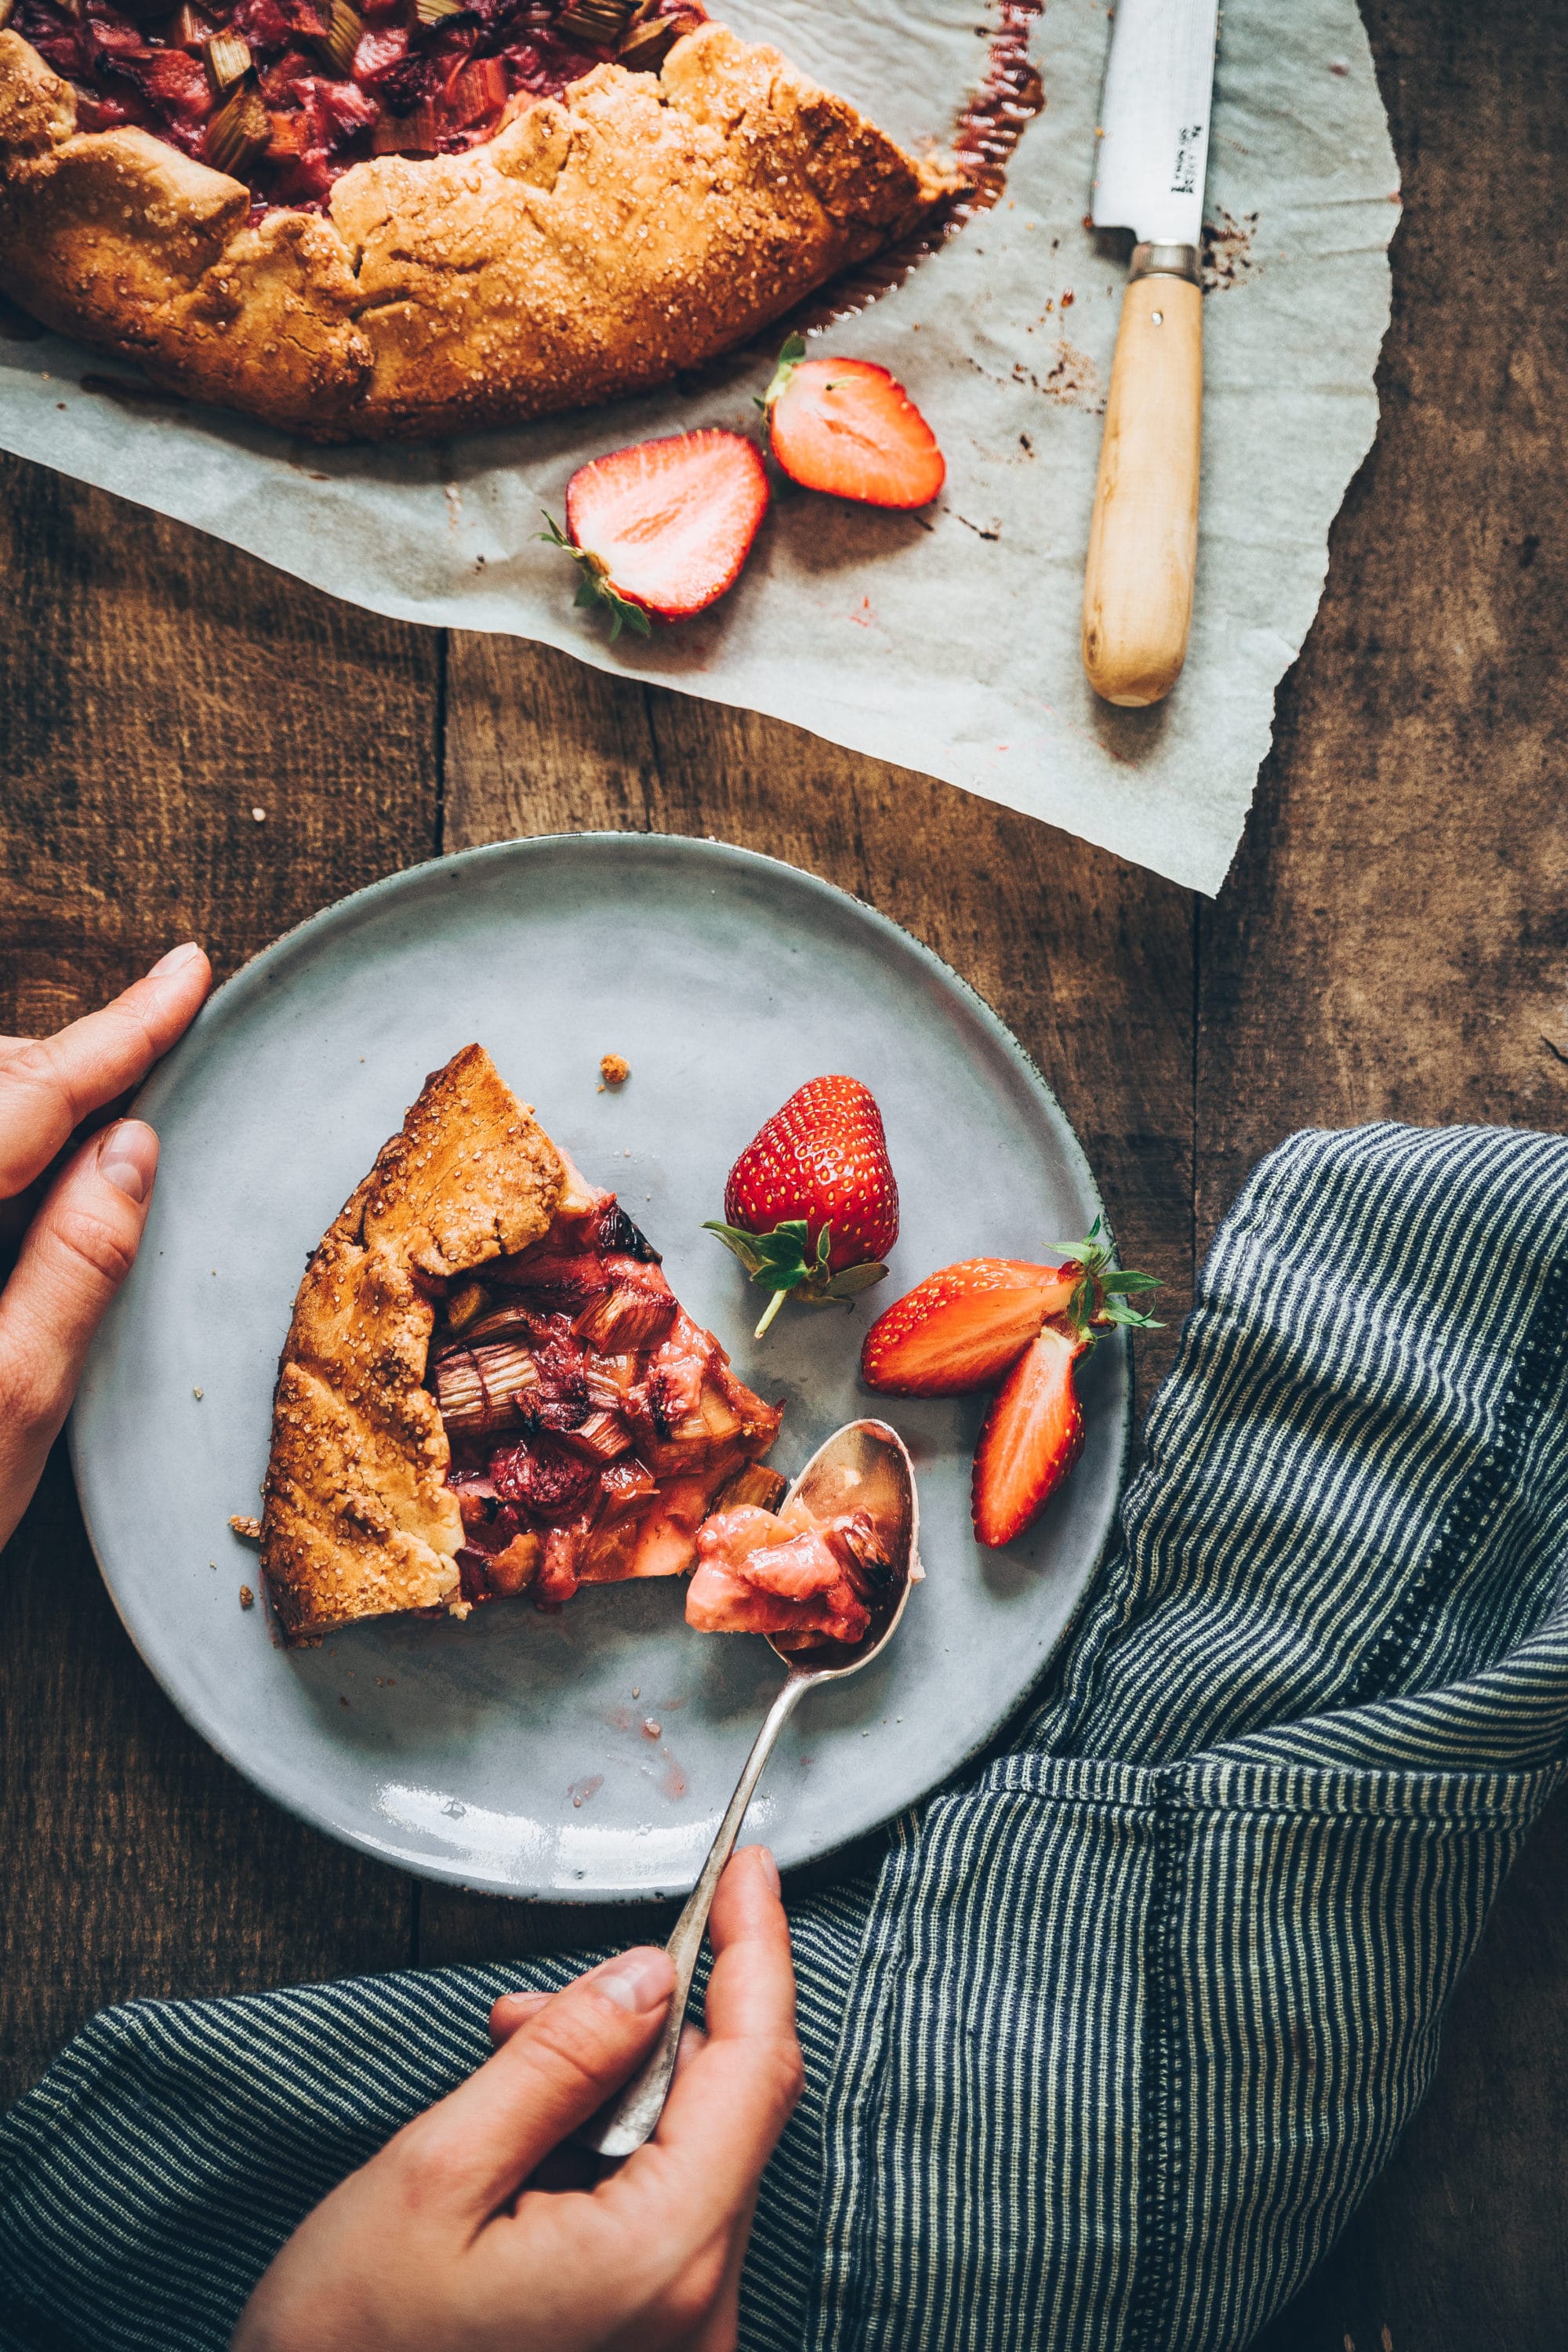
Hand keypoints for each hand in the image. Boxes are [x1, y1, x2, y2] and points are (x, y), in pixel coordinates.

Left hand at [0, 942, 211, 1549]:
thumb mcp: (15, 1406)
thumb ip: (76, 1263)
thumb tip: (131, 1148)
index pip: (25, 1096)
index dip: (117, 1031)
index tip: (181, 974)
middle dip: (54, 1060)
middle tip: (141, 1057)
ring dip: (8, 1100)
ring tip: (77, 1124)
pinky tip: (14, 1177)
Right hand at [232, 1846, 801, 2351]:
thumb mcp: (434, 2175)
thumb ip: (557, 2064)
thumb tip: (649, 1973)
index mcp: (661, 2257)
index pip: (755, 2066)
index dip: (755, 1950)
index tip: (749, 1870)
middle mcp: (700, 2310)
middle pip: (730, 2106)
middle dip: (648, 2021)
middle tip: (529, 2009)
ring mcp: (685, 2342)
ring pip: (697, 2154)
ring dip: (617, 2089)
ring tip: (506, 2078)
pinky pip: (673, 2214)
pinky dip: (615, 2154)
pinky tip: (531, 2150)